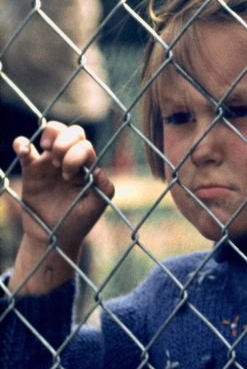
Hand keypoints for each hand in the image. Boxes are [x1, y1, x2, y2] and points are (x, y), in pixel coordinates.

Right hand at [13, 122, 112, 252]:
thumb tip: (97, 170)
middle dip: (65, 143)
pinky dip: (22, 143)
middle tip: (59, 165)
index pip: (85, 145)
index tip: (69, 176)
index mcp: (87, 166)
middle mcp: (71, 160)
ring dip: (51, 135)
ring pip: (52, 132)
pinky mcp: (31, 170)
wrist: (54, 236)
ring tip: (48, 152)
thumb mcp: (96, 206)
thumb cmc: (79, 220)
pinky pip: (25, 149)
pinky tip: (24, 150)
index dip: (76, 155)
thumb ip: (103, 187)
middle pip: (72, 132)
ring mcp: (50, 163)